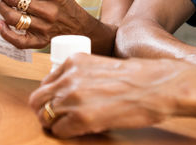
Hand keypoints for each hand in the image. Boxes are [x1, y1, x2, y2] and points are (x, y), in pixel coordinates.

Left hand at [0, 0, 92, 48]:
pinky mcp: (40, 41)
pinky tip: (0, 23)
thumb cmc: (61, 0)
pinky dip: (5, 32)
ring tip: (1, 2)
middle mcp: (50, 10)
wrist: (77, 25)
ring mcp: (45, 28)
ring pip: (13, 18)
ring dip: (1, 8)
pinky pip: (18, 40)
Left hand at [28, 53, 177, 137]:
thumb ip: (82, 75)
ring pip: (45, 116)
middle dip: (44, 110)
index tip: (57, 103)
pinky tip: (79, 131)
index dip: (50, 96)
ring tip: (69, 126)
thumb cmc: (139, 77)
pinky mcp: (81, 118)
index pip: (45, 82)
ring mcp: (73, 97)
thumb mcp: (102, 66)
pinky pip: (59, 130)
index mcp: (74, 61)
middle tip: (56, 118)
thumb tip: (70, 92)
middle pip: (37, 99)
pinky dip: (65, 133)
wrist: (158, 86)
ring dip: (54, 123)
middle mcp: (69, 77)